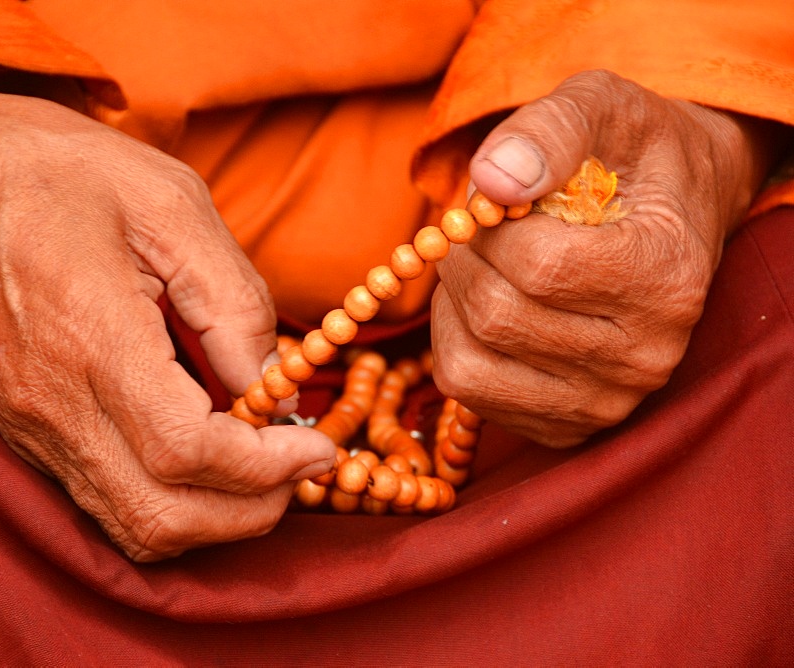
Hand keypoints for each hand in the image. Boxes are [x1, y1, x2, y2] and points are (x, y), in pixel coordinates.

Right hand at [0, 75, 334, 559]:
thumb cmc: (50, 173)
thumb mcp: (166, 202)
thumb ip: (232, 301)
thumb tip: (273, 387)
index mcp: (91, 339)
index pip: (188, 452)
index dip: (267, 467)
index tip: (317, 446)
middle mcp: (54, 404)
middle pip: (162, 517)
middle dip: (250, 511)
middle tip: (299, 466)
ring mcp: (33, 428)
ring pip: (132, 527)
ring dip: (212, 518)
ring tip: (261, 466)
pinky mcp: (27, 431)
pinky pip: (104, 501)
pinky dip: (169, 502)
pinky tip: (204, 457)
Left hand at [431, 69, 780, 446]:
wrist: (669, 213)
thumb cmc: (630, 156)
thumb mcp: (601, 108)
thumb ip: (550, 130)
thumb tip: (490, 181)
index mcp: (667, 277)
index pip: (537, 265)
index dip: (489, 225)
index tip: (498, 200)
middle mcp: (646, 357)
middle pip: (497, 316)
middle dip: (464, 259)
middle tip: (477, 230)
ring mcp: (606, 402)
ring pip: (470, 365)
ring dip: (451, 303)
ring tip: (483, 265)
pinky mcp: (565, 426)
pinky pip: (467, 391)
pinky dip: (453, 341)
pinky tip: (484, 306)